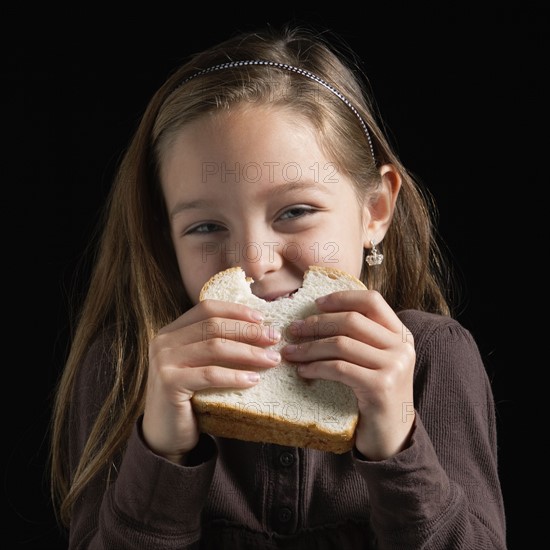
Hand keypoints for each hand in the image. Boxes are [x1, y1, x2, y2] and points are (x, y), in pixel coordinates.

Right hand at [143, 300, 280, 462]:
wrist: (165, 437)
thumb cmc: (189, 399)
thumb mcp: (199, 365)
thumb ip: (214, 345)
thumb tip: (259, 329)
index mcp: (171, 331)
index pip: (207, 308)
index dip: (236, 311)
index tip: (262, 318)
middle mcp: (164, 342)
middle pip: (214, 325)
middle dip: (248, 330)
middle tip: (274, 338)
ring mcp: (164, 361)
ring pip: (215, 347)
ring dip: (249, 352)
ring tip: (272, 359)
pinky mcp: (169, 383)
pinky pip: (210, 375)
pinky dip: (235, 375)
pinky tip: (254, 379)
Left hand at [282, 289, 414, 460]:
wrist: (392, 439)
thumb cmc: (375, 397)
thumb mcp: (375, 361)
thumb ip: (361, 339)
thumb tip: (318, 314)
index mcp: (400, 334)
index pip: (372, 301)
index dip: (342, 298)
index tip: (315, 304)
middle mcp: (401, 346)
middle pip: (351, 320)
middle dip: (317, 323)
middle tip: (293, 330)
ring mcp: (394, 366)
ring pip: (341, 343)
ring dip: (309, 347)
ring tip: (290, 352)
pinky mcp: (381, 386)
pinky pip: (339, 368)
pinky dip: (315, 367)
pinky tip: (302, 371)